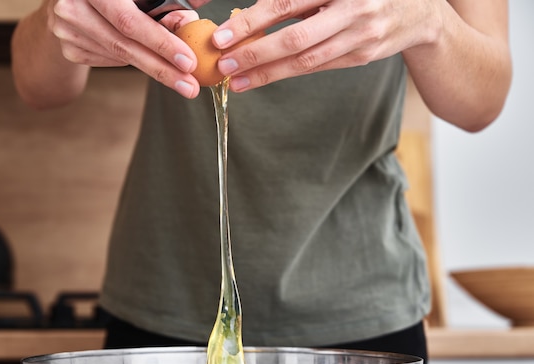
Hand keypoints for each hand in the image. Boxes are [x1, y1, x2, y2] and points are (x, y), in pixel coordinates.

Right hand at [48, 0, 204, 96]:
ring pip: (119, 55)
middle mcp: (74, 4)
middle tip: (189, 86)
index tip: (188, 62)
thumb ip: (169, 4)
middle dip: (162, 68)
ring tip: (178, 76)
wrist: (74, 1)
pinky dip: (130, 60)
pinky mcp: (69, 48)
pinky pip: (110, 61)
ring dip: (151, 66)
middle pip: (124, 43)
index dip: (161, 42)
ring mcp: (66, 27)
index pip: (130, 20)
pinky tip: (142, 55)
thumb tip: (193, 24)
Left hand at [213, 0, 437, 91]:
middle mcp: (351, 7)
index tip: (221, 36)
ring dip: (267, 72)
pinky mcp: (362, 56)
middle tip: (223, 63)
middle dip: (254, 52)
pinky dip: (289, 72)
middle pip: (294, 36)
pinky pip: (319, 67)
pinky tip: (264, 78)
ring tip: (237, 79)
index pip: (285, 3)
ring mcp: (360, 35)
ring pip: (305, 59)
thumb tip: (253, 12)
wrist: (418, 8)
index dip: (251, 21)